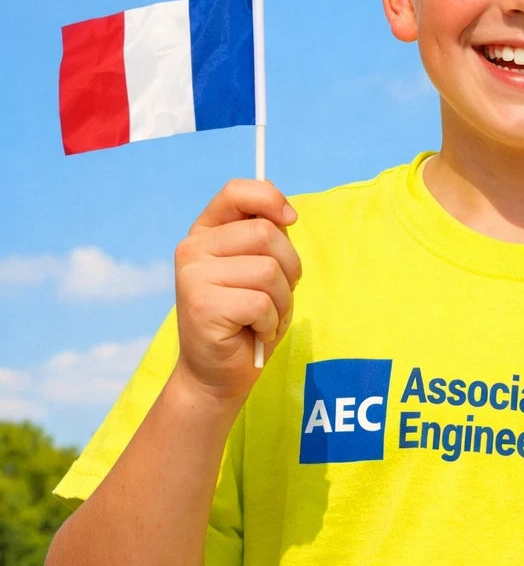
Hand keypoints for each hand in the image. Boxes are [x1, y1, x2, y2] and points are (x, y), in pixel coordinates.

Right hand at [174, 180, 300, 400]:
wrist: (217, 374)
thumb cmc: (246, 320)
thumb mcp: (260, 269)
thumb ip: (266, 238)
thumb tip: (284, 210)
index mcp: (206, 232)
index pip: (236, 191)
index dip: (270, 198)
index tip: (290, 220)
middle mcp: (192, 249)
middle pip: (266, 233)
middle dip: (289, 268)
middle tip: (276, 295)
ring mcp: (193, 276)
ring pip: (269, 271)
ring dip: (282, 301)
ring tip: (264, 318)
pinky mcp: (202, 305)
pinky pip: (262, 303)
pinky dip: (271, 322)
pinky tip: (254, 332)